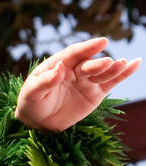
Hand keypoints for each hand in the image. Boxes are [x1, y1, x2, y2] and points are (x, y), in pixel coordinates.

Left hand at [15, 38, 139, 130]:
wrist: (38, 122)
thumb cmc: (31, 103)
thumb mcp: (32, 93)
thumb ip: (44, 81)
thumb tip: (59, 68)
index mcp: (58, 64)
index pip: (73, 53)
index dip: (87, 47)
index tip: (101, 42)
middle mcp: (74, 69)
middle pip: (89, 64)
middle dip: (99, 63)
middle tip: (108, 62)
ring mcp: (86, 80)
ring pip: (102, 73)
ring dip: (114, 68)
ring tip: (123, 64)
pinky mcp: (96, 93)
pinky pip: (111, 82)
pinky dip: (123, 74)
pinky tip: (135, 64)